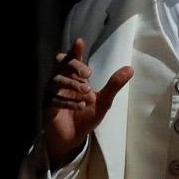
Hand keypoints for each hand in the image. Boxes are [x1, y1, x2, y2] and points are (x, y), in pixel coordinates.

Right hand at [40, 36, 132, 167]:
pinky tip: (80, 107)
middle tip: (88, 75)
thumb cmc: (86, 116)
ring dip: (72, 85)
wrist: (74, 137)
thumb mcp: (104, 101)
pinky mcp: (47, 105)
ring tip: (87, 94)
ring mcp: (52, 92)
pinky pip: (54, 98)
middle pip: (60, 63)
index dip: (75, 50)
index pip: (72, 59)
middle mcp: (61, 81)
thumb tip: (130, 68)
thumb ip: (114, 85)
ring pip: (56, 80)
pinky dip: (68, 101)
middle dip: (73, 65)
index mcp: (74, 77)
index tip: (80, 42)